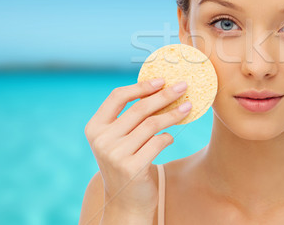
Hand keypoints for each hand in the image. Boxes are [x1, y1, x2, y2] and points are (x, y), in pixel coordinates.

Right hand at [84, 78, 191, 214]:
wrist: (126, 202)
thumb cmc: (127, 162)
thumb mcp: (120, 139)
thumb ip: (130, 117)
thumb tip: (159, 87)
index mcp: (95, 127)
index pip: (117, 97)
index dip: (141, 86)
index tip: (162, 80)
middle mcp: (102, 140)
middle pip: (139, 109)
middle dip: (164, 95)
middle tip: (183, 87)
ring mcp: (115, 154)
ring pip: (152, 124)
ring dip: (173, 114)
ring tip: (188, 107)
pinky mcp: (131, 168)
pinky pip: (158, 142)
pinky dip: (168, 137)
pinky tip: (170, 137)